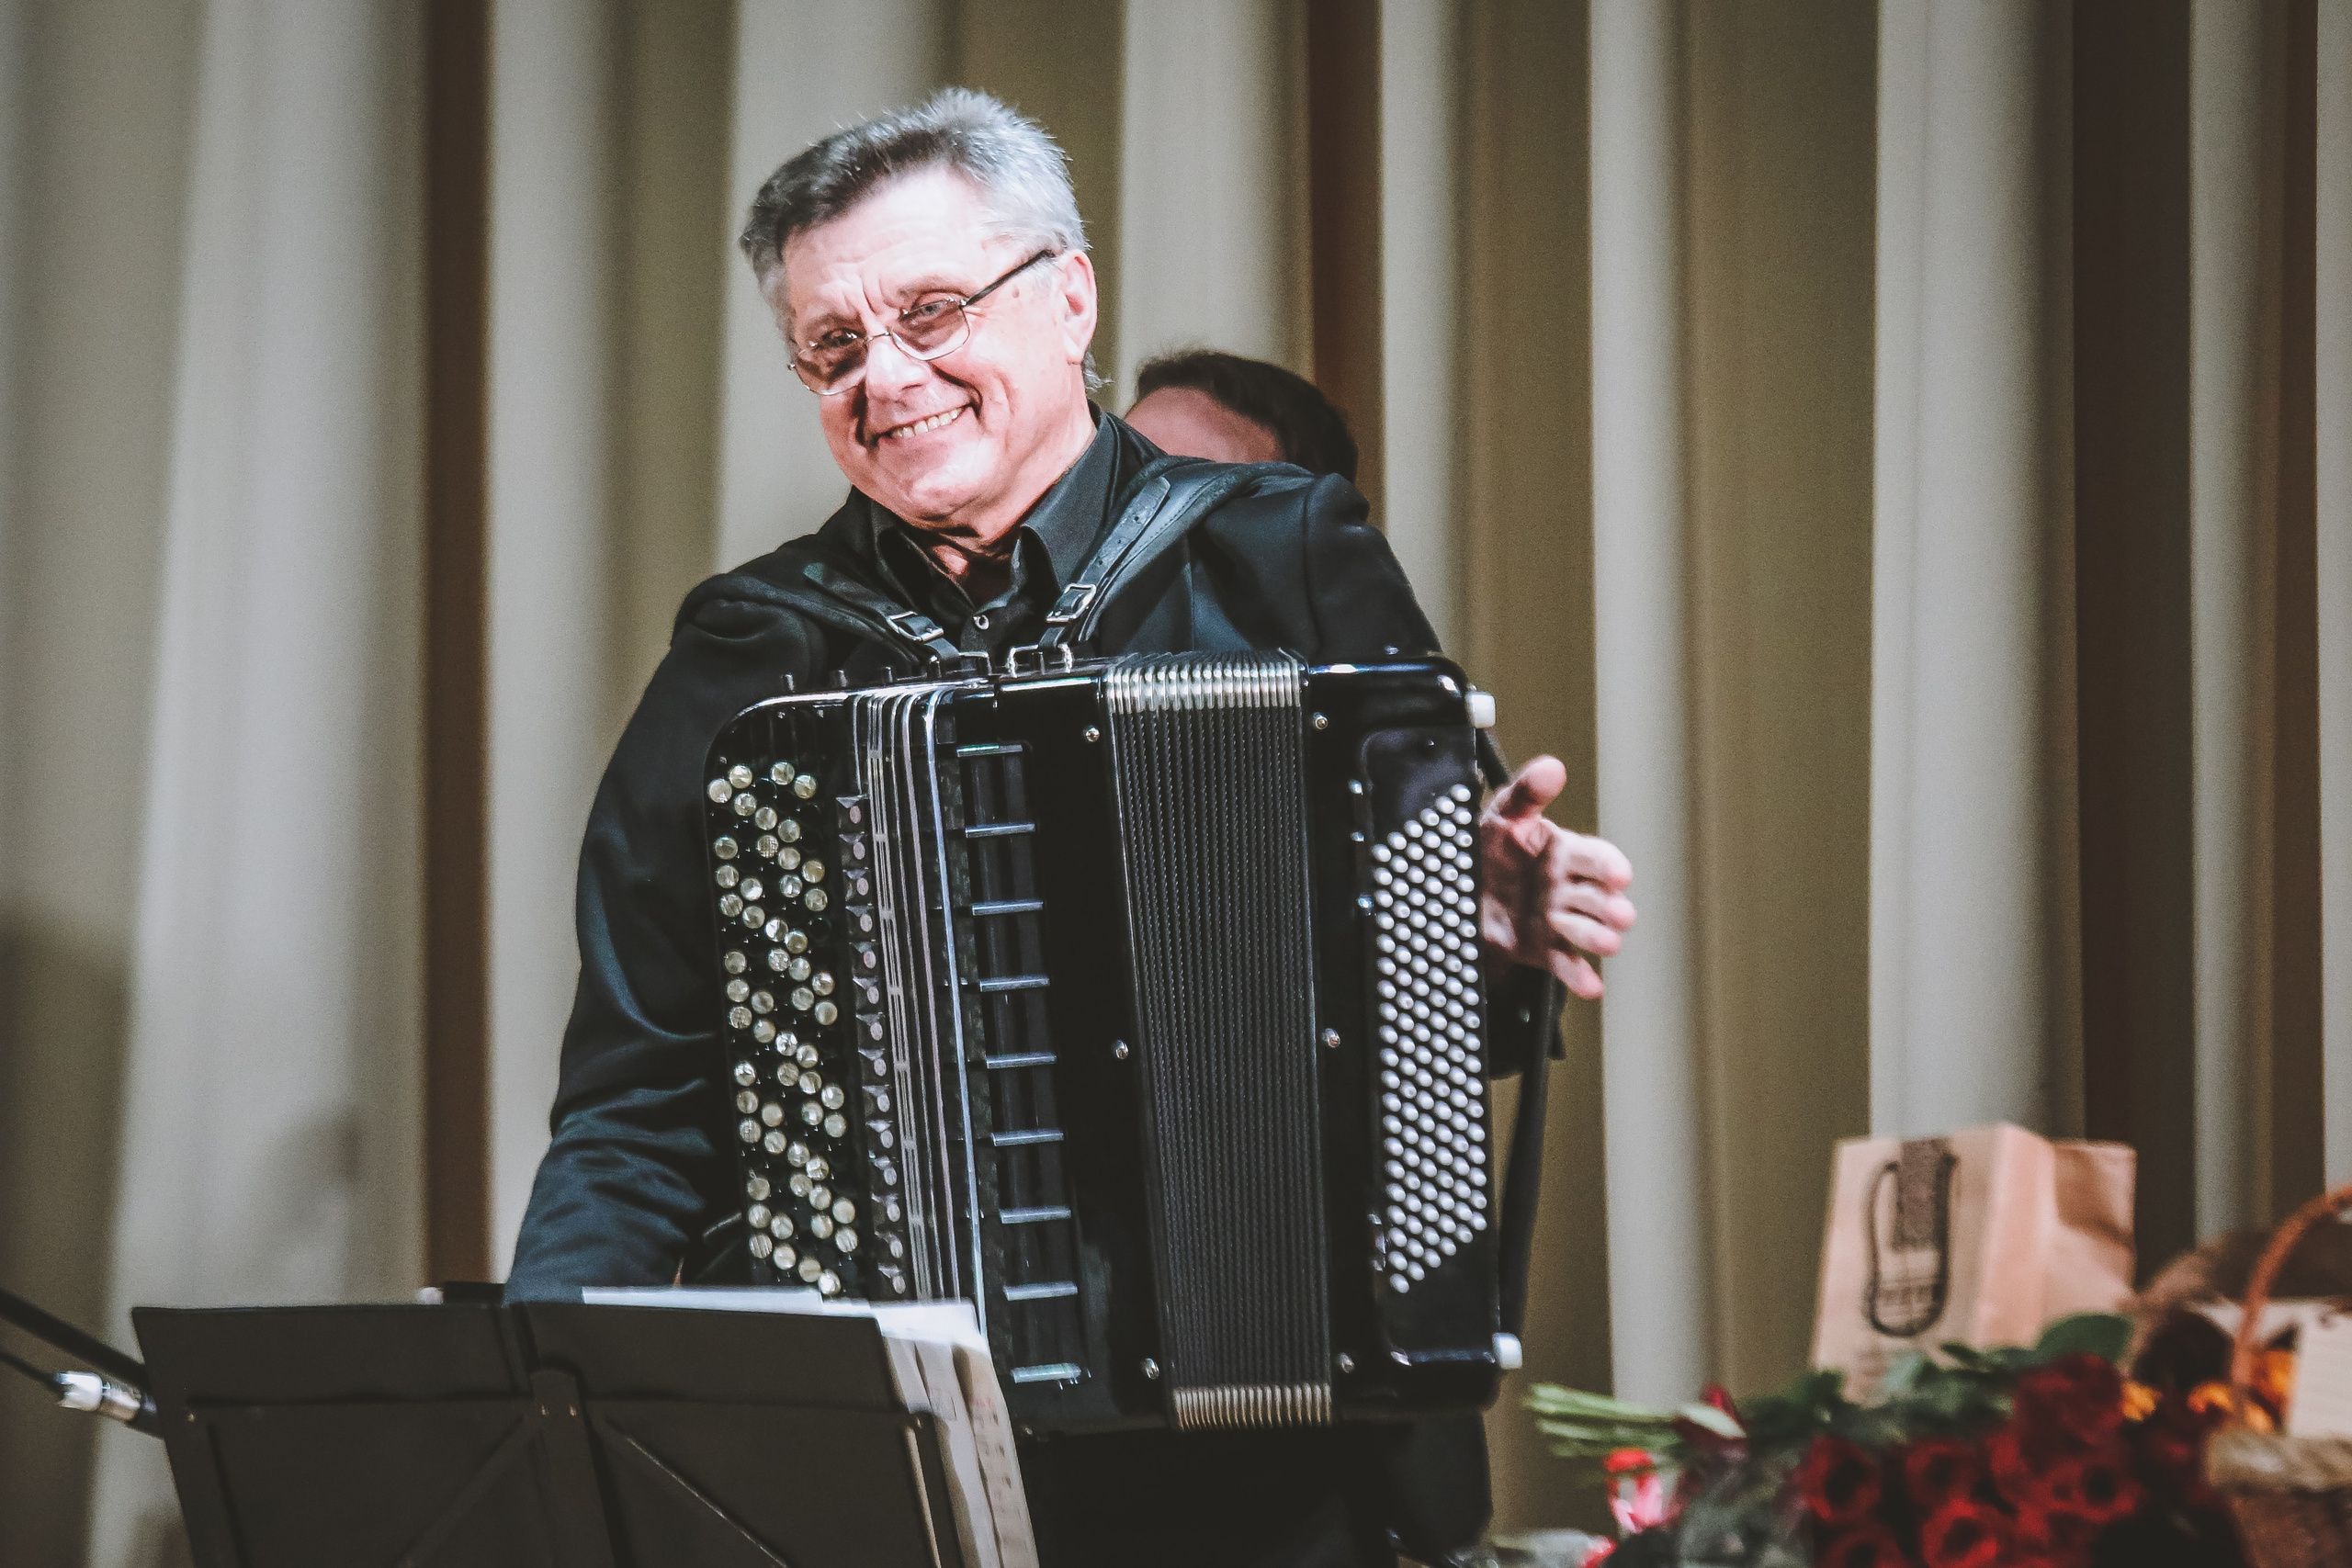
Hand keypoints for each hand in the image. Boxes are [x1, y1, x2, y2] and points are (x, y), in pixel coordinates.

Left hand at [1479, 756, 1635, 999]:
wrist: (1463, 890)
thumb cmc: (1492, 845)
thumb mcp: (1504, 814)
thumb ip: (1528, 792)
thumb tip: (1553, 766)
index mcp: (1563, 853)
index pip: (1595, 857)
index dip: (1607, 865)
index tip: (1619, 874)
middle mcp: (1568, 888)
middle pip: (1597, 897)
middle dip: (1610, 905)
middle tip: (1620, 913)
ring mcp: (1559, 921)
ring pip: (1586, 931)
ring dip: (1599, 937)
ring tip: (1608, 943)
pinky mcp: (1545, 949)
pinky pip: (1565, 964)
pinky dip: (1579, 976)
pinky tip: (1591, 986)